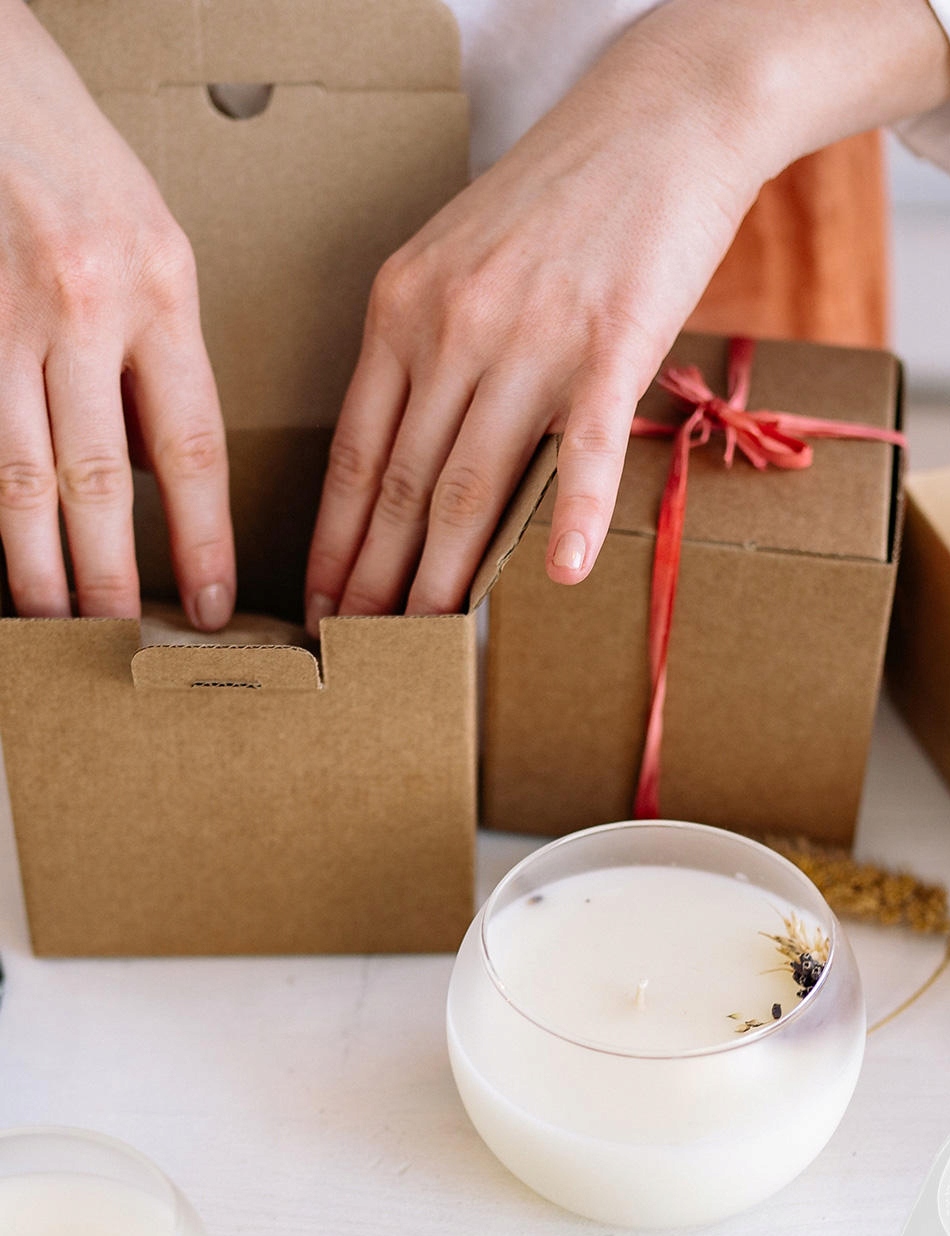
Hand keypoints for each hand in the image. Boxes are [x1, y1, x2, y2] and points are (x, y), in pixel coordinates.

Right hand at [0, 0, 232, 624]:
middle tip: (122, 643)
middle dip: (112, 574)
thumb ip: (166, 360)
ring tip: (52, 621)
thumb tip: (163, 472)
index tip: (216, 605)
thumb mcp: (160, 252)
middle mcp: (83, 309)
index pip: (194, 450)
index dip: (204, 541)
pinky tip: (0, 551)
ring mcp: (2, 316)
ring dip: (34, 560)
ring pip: (17, 469)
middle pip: (101, 477)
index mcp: (162, 295)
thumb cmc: (82, 167)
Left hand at [304, 0, 949, 626]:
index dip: (338, 537)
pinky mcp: (613, 343)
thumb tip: (417, 444)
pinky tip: (563, 575)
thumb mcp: (462, 258)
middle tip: (362, 646)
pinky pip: (588, 448)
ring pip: (478, 479)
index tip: (325, 600)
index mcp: (405, 306)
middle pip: (408, 481)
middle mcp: (453, 325)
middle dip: (378, 575)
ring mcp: (533, 337)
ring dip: (451, 571)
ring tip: (431, 637)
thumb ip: (432, 345)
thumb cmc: (562, 197)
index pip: (358, 450)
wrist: (658, 121)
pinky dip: (574, 515)